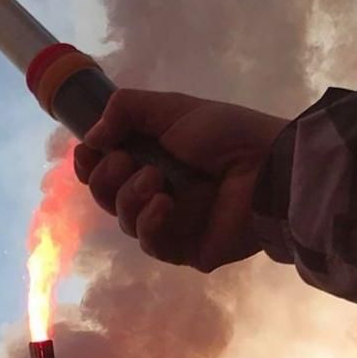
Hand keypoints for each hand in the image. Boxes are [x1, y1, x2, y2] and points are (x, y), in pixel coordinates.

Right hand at [72, 88, 284, 271]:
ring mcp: (172, 223)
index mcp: (154, 158)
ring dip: (130, 198)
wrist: (269, 167)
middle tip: (127, 162)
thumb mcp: (173, 108)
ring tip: (156, 180)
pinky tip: (165, 204)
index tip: (87, 151)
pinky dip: (150, 224)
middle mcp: (158, 191)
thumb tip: (90, 137)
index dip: (90, 164)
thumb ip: (126, 110)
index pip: (105, 169)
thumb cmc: (227, 134)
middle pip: (107, 197)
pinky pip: (151, 245)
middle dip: (106, 178)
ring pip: (125, 221)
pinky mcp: (186, 249)